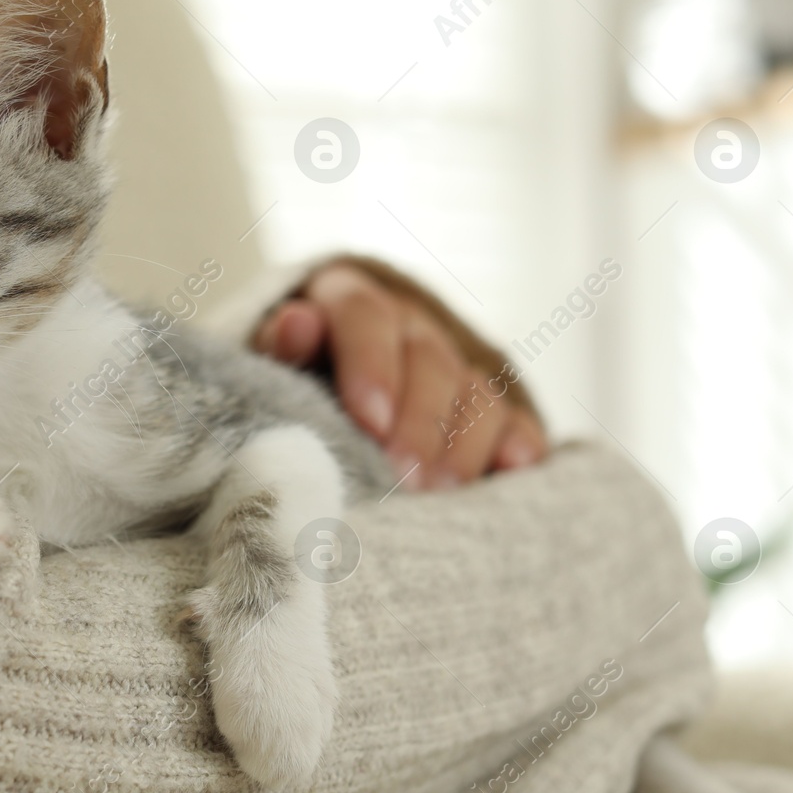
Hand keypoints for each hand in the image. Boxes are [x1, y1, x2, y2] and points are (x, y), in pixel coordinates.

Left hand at [253, 262, 545, 489]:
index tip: (369, 423)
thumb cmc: (291, 382)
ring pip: (476, 391)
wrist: (328, 384)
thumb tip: (296, 326)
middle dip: (418, 423)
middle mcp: (411, 325)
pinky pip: (517, 418)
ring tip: (440, 493)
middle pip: (429, 360)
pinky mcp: (493, 406)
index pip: (366, 316)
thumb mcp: (273, 362)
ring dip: (461, 444)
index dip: (372, 366)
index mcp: (352, 299)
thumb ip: (281, 347)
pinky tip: (512, 468)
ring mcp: (456, 363)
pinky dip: (519, 442)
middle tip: (404, 479)